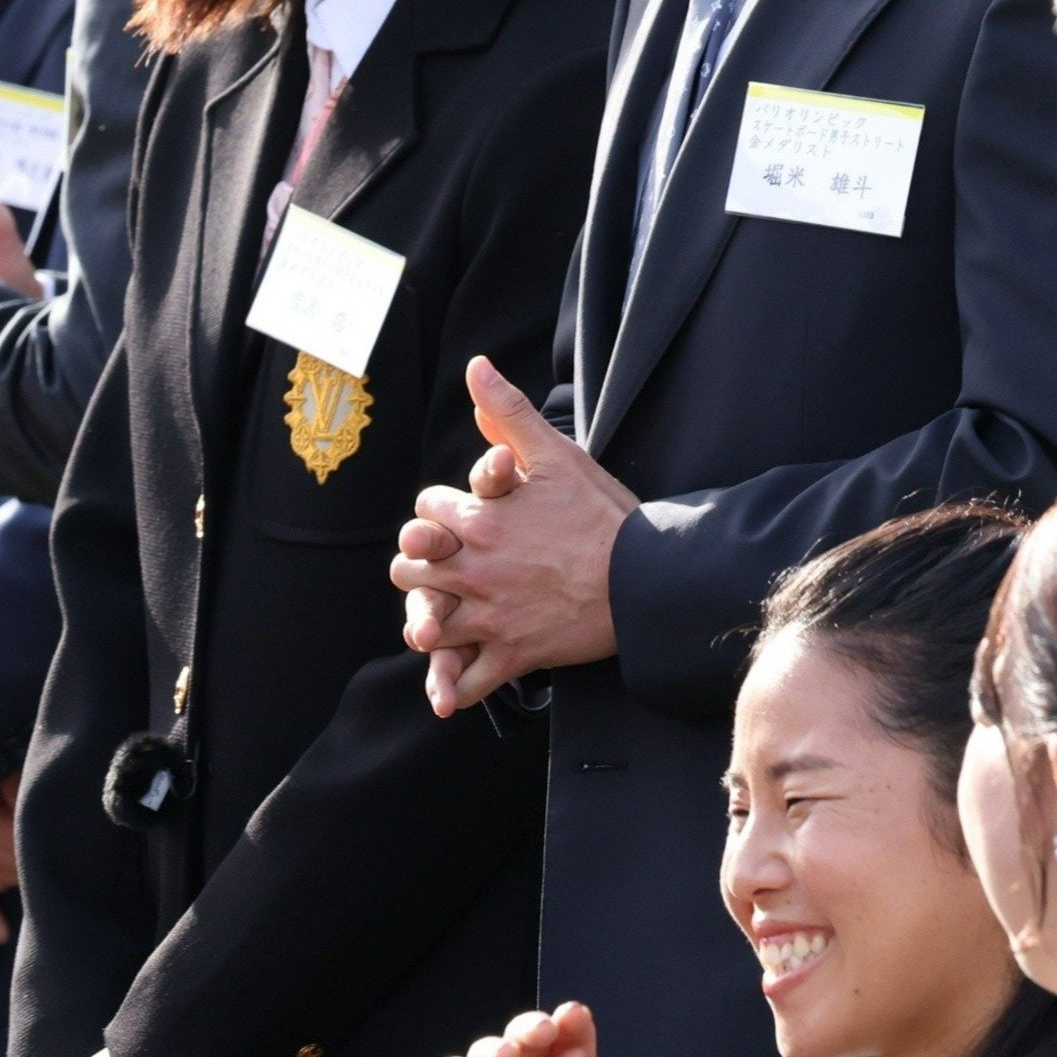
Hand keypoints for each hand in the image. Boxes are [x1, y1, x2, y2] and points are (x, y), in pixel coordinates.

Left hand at [390, 358, 637, 712]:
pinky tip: (449, 688)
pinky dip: (453, 687)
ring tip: (441, 615)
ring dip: (429, 619)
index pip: (425, 512)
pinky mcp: (514, 655)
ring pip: (427, 623)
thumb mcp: (557, 455)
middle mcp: (474, 570)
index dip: (438, 514)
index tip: (456, 519)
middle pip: (408, 568)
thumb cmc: (605, 516)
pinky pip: (466, 681)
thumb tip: (476, 368)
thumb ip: (509, 415)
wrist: (648, 580)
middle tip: (441, 566)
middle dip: (421, 565)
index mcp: (479, 520)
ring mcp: (491, 616)